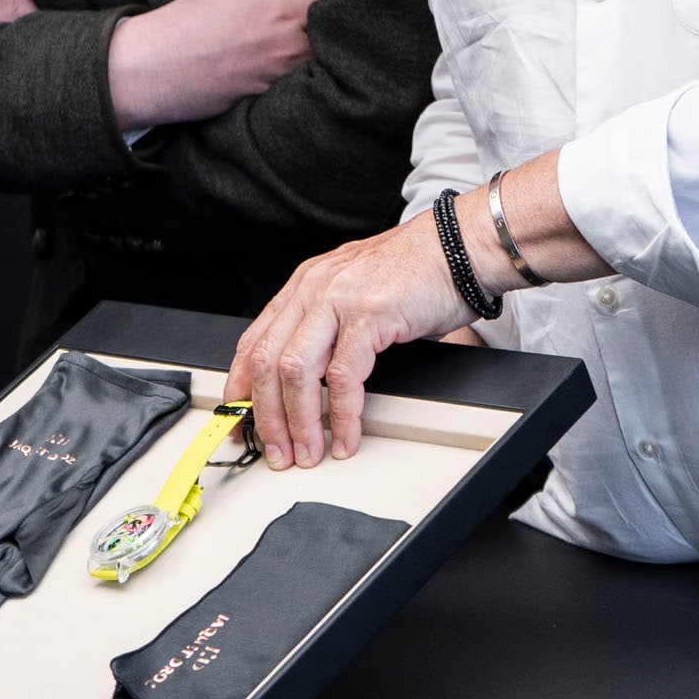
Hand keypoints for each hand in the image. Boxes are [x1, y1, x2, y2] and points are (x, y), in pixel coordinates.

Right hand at [107, 0, 315, 131]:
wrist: (156, 68)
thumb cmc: (188, 22)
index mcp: (282, 11)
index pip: (332, 7)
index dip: (332, 5)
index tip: (326, 4)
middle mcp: (289, 45)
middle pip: (333, 41)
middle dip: (328, 34)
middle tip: (314, 29)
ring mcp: (281, 77)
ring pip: (318, 68)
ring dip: (314, 59)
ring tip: (292, 50)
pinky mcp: (269, 99)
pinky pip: (295, 88)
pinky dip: (295, 81)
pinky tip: (275, 71)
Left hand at [225, 155, 608, 466]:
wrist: (458, 247)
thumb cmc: (414, 273)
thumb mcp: (354, 293)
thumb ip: (326, 326)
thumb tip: (304, 381)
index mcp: (304, 285)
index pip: (254, 341)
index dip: (241, 388)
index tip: (239, 422)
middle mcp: (314, 289)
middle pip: (267, 360)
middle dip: (266, 416)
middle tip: (275, 450)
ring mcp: (339, 299)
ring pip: (297, 371)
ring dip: (300, 421)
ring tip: (309, 451)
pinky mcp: (370, 314)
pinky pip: (344, 376)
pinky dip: (342, 415)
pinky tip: (345, 436)